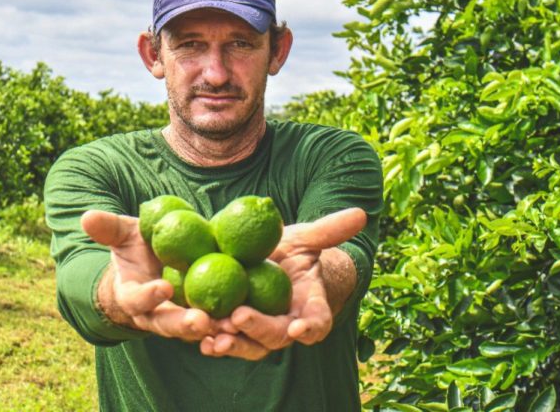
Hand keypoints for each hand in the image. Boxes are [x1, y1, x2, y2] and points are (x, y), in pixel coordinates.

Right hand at [81, 210, 217, 341]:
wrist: (150, 268)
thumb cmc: (134, 250)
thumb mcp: (123, 235)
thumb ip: (108, 229)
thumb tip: (87, 216)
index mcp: (132, 296)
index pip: (136, 300)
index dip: (147, 296)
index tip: (163, 287)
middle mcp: (153, 315)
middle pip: (167, 325)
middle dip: (183, 325)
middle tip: (201, 320)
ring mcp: (176, 321)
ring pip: (193, 331)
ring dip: (211, 331)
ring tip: (230, 325)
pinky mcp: (199, 320)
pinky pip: (214, 327)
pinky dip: (228, 327)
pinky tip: (247, 321)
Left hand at [200, 207, 366, 359]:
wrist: (269, 265)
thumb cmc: (293, 253)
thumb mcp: (307, 238)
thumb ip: (330, 230)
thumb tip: (361, 213)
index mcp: (310, 306)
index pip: (318, 321)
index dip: (311, 326)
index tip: (301, 328)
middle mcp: (287, 327)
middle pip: (277, 336)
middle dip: (259, 329)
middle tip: (240, 317)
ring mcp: (261, 333)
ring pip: (250, 346)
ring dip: (233, 343)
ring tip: (215, 337)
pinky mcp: (235, 332)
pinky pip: (225, 341)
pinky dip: (211, 341)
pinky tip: (198, 338)